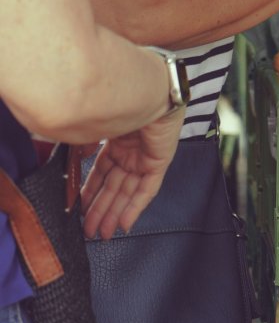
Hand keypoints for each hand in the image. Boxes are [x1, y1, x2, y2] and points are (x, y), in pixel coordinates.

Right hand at [80, 110, 181, 239]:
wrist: (143, 89)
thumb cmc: (117, 102)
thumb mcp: (92, 129)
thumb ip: (82, 148)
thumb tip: (74, 163)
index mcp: (115, 143)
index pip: (101, 174)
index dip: (90, 194)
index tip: (78, 210)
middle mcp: (131, 153)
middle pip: (114, 187)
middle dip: (100, 210)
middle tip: (88, 230)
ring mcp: (145, 158)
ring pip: (128, 192)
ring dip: (114, 214)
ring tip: (102, 233)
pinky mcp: (159, 162)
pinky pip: (147, 190)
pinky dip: (135, 208)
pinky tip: (123, 224)